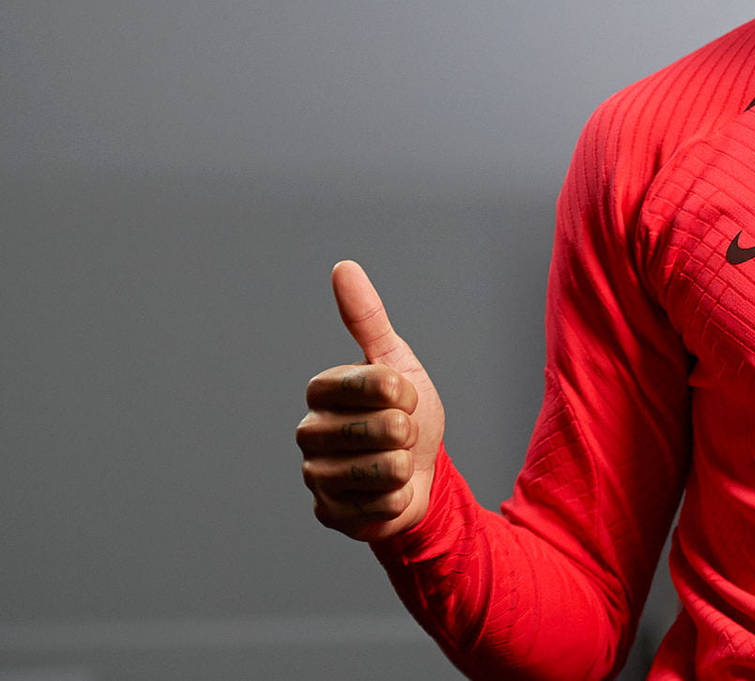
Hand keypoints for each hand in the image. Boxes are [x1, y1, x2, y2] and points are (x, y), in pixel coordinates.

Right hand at [296, 260, 445, 541]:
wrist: (417, 475)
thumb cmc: (405, 413)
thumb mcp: (397, 362)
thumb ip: (368, 318)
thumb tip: (343, 267)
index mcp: (322, 390)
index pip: (377, 381)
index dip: (405, 391)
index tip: (404, 396)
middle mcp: (309, 433)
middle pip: (387, 427)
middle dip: (410, 432)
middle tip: (400, 435)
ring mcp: (316, 477)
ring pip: (388, 468)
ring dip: (406, 466)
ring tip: (393, 463)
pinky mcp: (330, 515)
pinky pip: (385, 505)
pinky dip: (399, 499)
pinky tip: (386, 494)